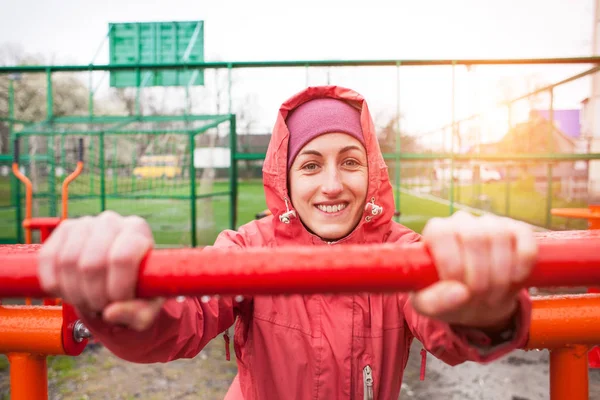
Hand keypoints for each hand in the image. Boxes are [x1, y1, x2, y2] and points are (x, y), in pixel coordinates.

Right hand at [38, 210, 163, 330]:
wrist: (117, 274)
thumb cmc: (138, 289)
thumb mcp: (148, 306)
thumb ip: (138, 314)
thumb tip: (111, 313)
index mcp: (138, 231)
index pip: (122, 259)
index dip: (116, 289)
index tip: (117, 304)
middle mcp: (112, 222)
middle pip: (92, 263)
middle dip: (93, 296)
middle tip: (100, 307)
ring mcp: (85, 223)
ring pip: (68, 262)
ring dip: (74, 293)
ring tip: (87, 301)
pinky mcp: (63, 230)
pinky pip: (48, 258)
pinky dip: (54, 283)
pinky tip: (68, 292)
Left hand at [411, 211, 536, 329]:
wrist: (478, 303)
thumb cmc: (448, 299)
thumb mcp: (430, 306)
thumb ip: (434, 301)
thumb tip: (459, 291)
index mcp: (436, 231)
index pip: (443, 234)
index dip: (453, 264)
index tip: (459, 290)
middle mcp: (462, 221)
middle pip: (474, 237)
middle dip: (480, 275)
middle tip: (479, 297)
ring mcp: (491, 223)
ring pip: (500, 236)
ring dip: (501, 273)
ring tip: (494, 295)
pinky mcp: (517, 231)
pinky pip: (525, 237)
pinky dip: (523, 261)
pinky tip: (516, 278)